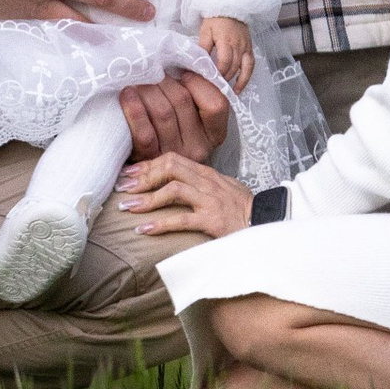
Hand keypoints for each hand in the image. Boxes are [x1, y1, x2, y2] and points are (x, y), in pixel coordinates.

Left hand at [119, 70, 231, 158]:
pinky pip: (144, 132)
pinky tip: (126, 94)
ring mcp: (174, 156)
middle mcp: (197, 148)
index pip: (217, 105)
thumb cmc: (165, 130)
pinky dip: (134, 109)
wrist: (141, 171)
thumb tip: (178, 63)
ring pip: (163, 112)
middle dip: (163, 80)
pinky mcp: (150, 161)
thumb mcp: (188, 117)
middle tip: (148, 70)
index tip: (182, 74)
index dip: (198, 83)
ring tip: (135, 79)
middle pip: (183, 102)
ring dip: (146, 89)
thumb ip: (192, 94)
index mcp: (213, 135)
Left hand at [122, 153, 253, 243]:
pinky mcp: (213, 220)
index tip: (128, 174)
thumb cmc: (242, 208)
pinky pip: (183, 219)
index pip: (172, 158)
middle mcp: (206, 181)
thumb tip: (173, 183)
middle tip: (122, 188)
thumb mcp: (220, 188)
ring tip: (127, 209)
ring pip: (173, 190)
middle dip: (142, 176)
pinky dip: (161, 224)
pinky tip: (145, 230)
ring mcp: (210, 200)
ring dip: (147, 199)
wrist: (267, 222)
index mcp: (206, 172)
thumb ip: (199, 183)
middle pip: (169, 167)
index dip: (147, 165)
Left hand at [197, 15, 254, 91]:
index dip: (218, 73)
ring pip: (244, 68)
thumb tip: (198, 63)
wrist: (230, 6)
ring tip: (229, 92)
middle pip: (233, 67)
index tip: (210, 80)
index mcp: (226, 40)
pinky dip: (246, 78)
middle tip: (216, 88)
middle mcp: (238, 45)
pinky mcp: (250, 48)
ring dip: (237, 81)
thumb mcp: (206, 31)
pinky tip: (239, 87)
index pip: (224, 61)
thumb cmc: (215, 19)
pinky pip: (251, 66)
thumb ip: (203, 47)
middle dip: (224, 79)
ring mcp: (246, 47)